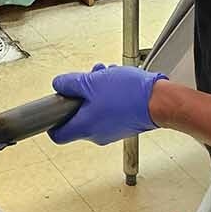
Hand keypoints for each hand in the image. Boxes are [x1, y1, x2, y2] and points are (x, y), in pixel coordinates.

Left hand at [49, 64, 166, 144]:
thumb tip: (59, 85)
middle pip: (77, 115)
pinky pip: (108, 109)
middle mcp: (96, 134)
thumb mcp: (91, 82)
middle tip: (88, 80)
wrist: (159, 102)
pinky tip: (117, 81)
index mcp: (84, 128)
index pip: (57, 135)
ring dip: (96, 90)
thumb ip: (70, 84)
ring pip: (94, 108)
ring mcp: (110, 130)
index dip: (51, 120)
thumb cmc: (128, 95)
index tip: (54, 106)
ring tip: (106, 76)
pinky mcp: (123, 123)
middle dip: (80, 94)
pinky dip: (109, 95)